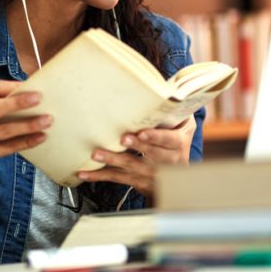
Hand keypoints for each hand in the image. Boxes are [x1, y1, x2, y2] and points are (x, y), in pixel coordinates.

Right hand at [0, 80, 50, 192]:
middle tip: (39, 98)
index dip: (11, 86)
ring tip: (47, 120)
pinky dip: (26, 141)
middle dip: (19, 102)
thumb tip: (30, 94)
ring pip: (3, 129)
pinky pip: (8, 147)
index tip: (31, 85)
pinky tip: (40, 137)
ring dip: (28, 124)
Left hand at [77, 116, 196, 199]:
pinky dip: (100, 176)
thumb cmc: (176, 144)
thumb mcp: (185, 127)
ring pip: (131, 167)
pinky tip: (85, 174)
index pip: (168, 140)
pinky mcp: (137, 181)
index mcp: (177, 144)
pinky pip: (117, 178)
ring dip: (113, 160)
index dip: (155, 137)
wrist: (178, 180)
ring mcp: (151, 174)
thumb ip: (178, 111)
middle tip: (122, 139)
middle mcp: (166, 161)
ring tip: (96, 154)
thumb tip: (169, 89)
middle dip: (136, 147)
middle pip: (150, 154)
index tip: (142, 133)